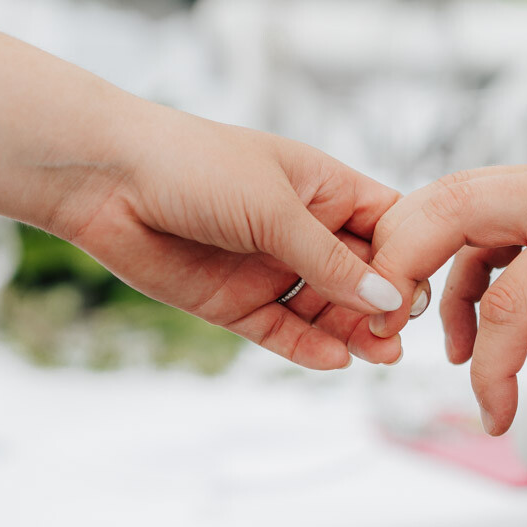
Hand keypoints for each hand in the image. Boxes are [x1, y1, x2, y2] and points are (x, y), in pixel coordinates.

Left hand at [53, 106, 423, 369]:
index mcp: (322, 188)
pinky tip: (334, 359)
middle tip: (398, 339)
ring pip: (325, 310)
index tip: (419, 290)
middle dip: (383, 306)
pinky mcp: (234, 303)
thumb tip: (388, 300)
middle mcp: (301, 230)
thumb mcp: (273, 208)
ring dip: (352, 332)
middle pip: (361, 276)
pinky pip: (282, 332)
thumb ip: (328, 259)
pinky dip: (309, 347)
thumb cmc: (194, 166)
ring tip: (375, 356)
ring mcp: (268, 268)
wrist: (107, 181)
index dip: (408, 257)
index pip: (386, 226)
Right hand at [366, 147, 526, 433]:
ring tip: (411, 329)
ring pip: (448, 202)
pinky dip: (455, 266)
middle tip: (380, 329)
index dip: (492, 370)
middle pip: (445, 210)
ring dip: (416, 259)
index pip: (513, 300)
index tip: (497, 413)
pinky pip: (477, 219)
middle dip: (398, 268)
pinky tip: (464, 322)